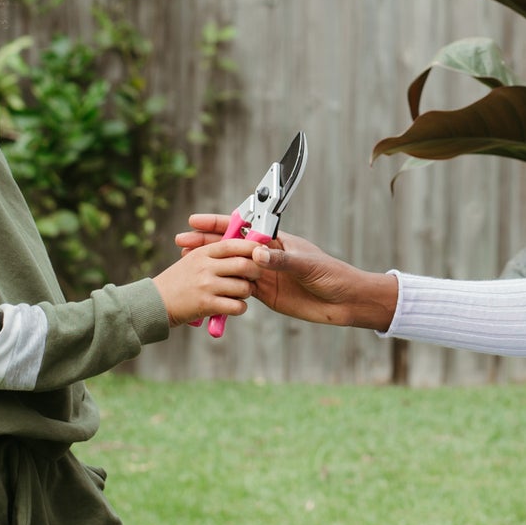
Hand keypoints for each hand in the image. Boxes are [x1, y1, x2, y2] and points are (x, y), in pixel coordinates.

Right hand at [152, 237, 261, 326]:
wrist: (154, 303)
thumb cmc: (176, 283)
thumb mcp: (192, 262)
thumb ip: (213, 256)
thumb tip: (240, 251)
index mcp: (202, 253)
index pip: (232, 243)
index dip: (251, 246)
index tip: (261, 251)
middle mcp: (205, 267)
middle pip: (244, 264)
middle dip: (256, 271)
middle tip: (255, 276)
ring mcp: (206, 285)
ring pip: (243, 287)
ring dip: (248, 292)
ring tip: (241, 294)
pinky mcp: (206, 304)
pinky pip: (236, 306)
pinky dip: (240, 308)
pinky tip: (235, 307)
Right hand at [176, 216, 397, 330]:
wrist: (345, 302)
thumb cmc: (331, 275)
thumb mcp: (306, 266)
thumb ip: (281, 261)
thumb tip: (257, 255)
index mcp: (276, 240)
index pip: (241, 227)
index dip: (217, 224)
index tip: (194, 222)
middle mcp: (267, 255)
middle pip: (230, 247)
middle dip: (204, 244)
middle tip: (180, 244)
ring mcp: (265, 274)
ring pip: (231, 268)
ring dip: (210, 266)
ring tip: (186, 265)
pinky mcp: (266, 293)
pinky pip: (239, 289)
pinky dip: (223, 288)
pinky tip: (206, 289)